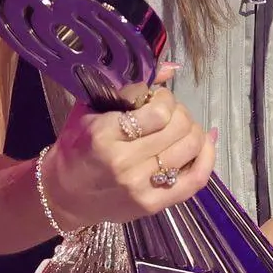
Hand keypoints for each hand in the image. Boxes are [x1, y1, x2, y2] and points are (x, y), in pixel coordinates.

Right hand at [42, 61, 216, 227]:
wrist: (63, 195)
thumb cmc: (75, 146)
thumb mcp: (91, 108)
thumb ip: (130, 87)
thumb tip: (171, 68)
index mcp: (104, 135)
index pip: (159, 111)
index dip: (165, 98)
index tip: (155, 99)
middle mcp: (124, 163)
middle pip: (180, 128)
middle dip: (180, 112)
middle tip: (168, 114)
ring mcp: (140, 187)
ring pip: (192, 148)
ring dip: (193, 131)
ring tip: (181, 129)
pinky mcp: (153, 205)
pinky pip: (196, 179)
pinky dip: (208, 156)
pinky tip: (206, 143)